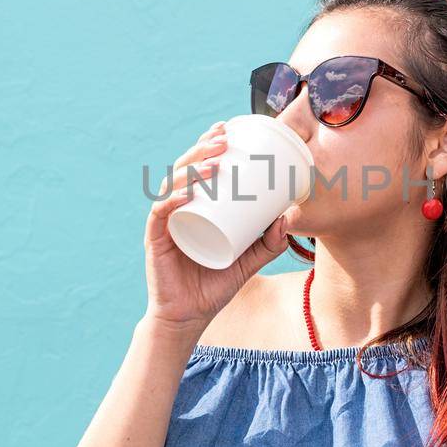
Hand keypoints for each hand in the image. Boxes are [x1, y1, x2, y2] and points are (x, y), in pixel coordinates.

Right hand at [143, 120, 289, 331]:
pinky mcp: (156, 239)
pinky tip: (188, 192)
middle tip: (225, 139)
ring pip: (173, 184)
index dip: (208, 144)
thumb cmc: (215, 285)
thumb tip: (290, 217)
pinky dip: (173, 199)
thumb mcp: (250, 261)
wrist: (190, 317)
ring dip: (192, 167)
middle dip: (203, 148)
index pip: (198, 167)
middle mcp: (177, 208)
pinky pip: (161, 213)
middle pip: (185, 168)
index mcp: (195, 205)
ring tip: (214, 160)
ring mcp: (165, 222)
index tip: (228, 129)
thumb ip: (270, 243)